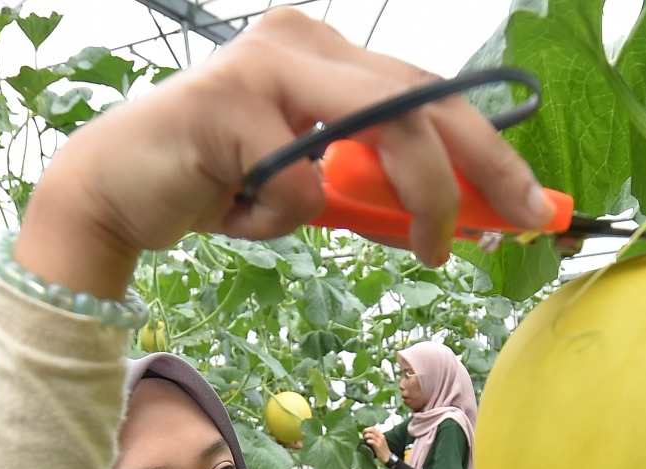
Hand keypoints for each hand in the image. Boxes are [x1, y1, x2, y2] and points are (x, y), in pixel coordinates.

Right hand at [13, 9, 553, 297]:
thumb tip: (459, 224)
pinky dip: (280, 220)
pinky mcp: (227, 108)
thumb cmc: (216, 185)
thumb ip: (373, 193)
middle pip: (420, 97)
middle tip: (521, 219)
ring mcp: (264, 67)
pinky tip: (236, 212)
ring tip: (421, 248)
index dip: (486, 146)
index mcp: (324, 52)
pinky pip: (299, 186)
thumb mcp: (309, 188)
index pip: (426, 92)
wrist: (113, 194)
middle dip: (482, 165)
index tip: (532, 201)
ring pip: (380, 129)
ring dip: (416, 199)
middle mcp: (300, 43)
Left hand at [361, 427, 391, 462]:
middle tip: (362, 435)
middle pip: (371, 429)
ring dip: (365, 436)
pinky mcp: (378, 446)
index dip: (367, 429)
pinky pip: (371, 441)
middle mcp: (380, 436)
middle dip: (365, 431)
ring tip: (364, 440)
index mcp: (381, 435)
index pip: (373, 428)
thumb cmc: (382, 450)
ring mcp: (379, 441)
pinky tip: (367, 444)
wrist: (388, 457)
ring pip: (370, 435)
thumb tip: (366, 435)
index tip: (363, 433)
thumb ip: (374, 438)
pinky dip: (367, 441)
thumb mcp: (379, 442)